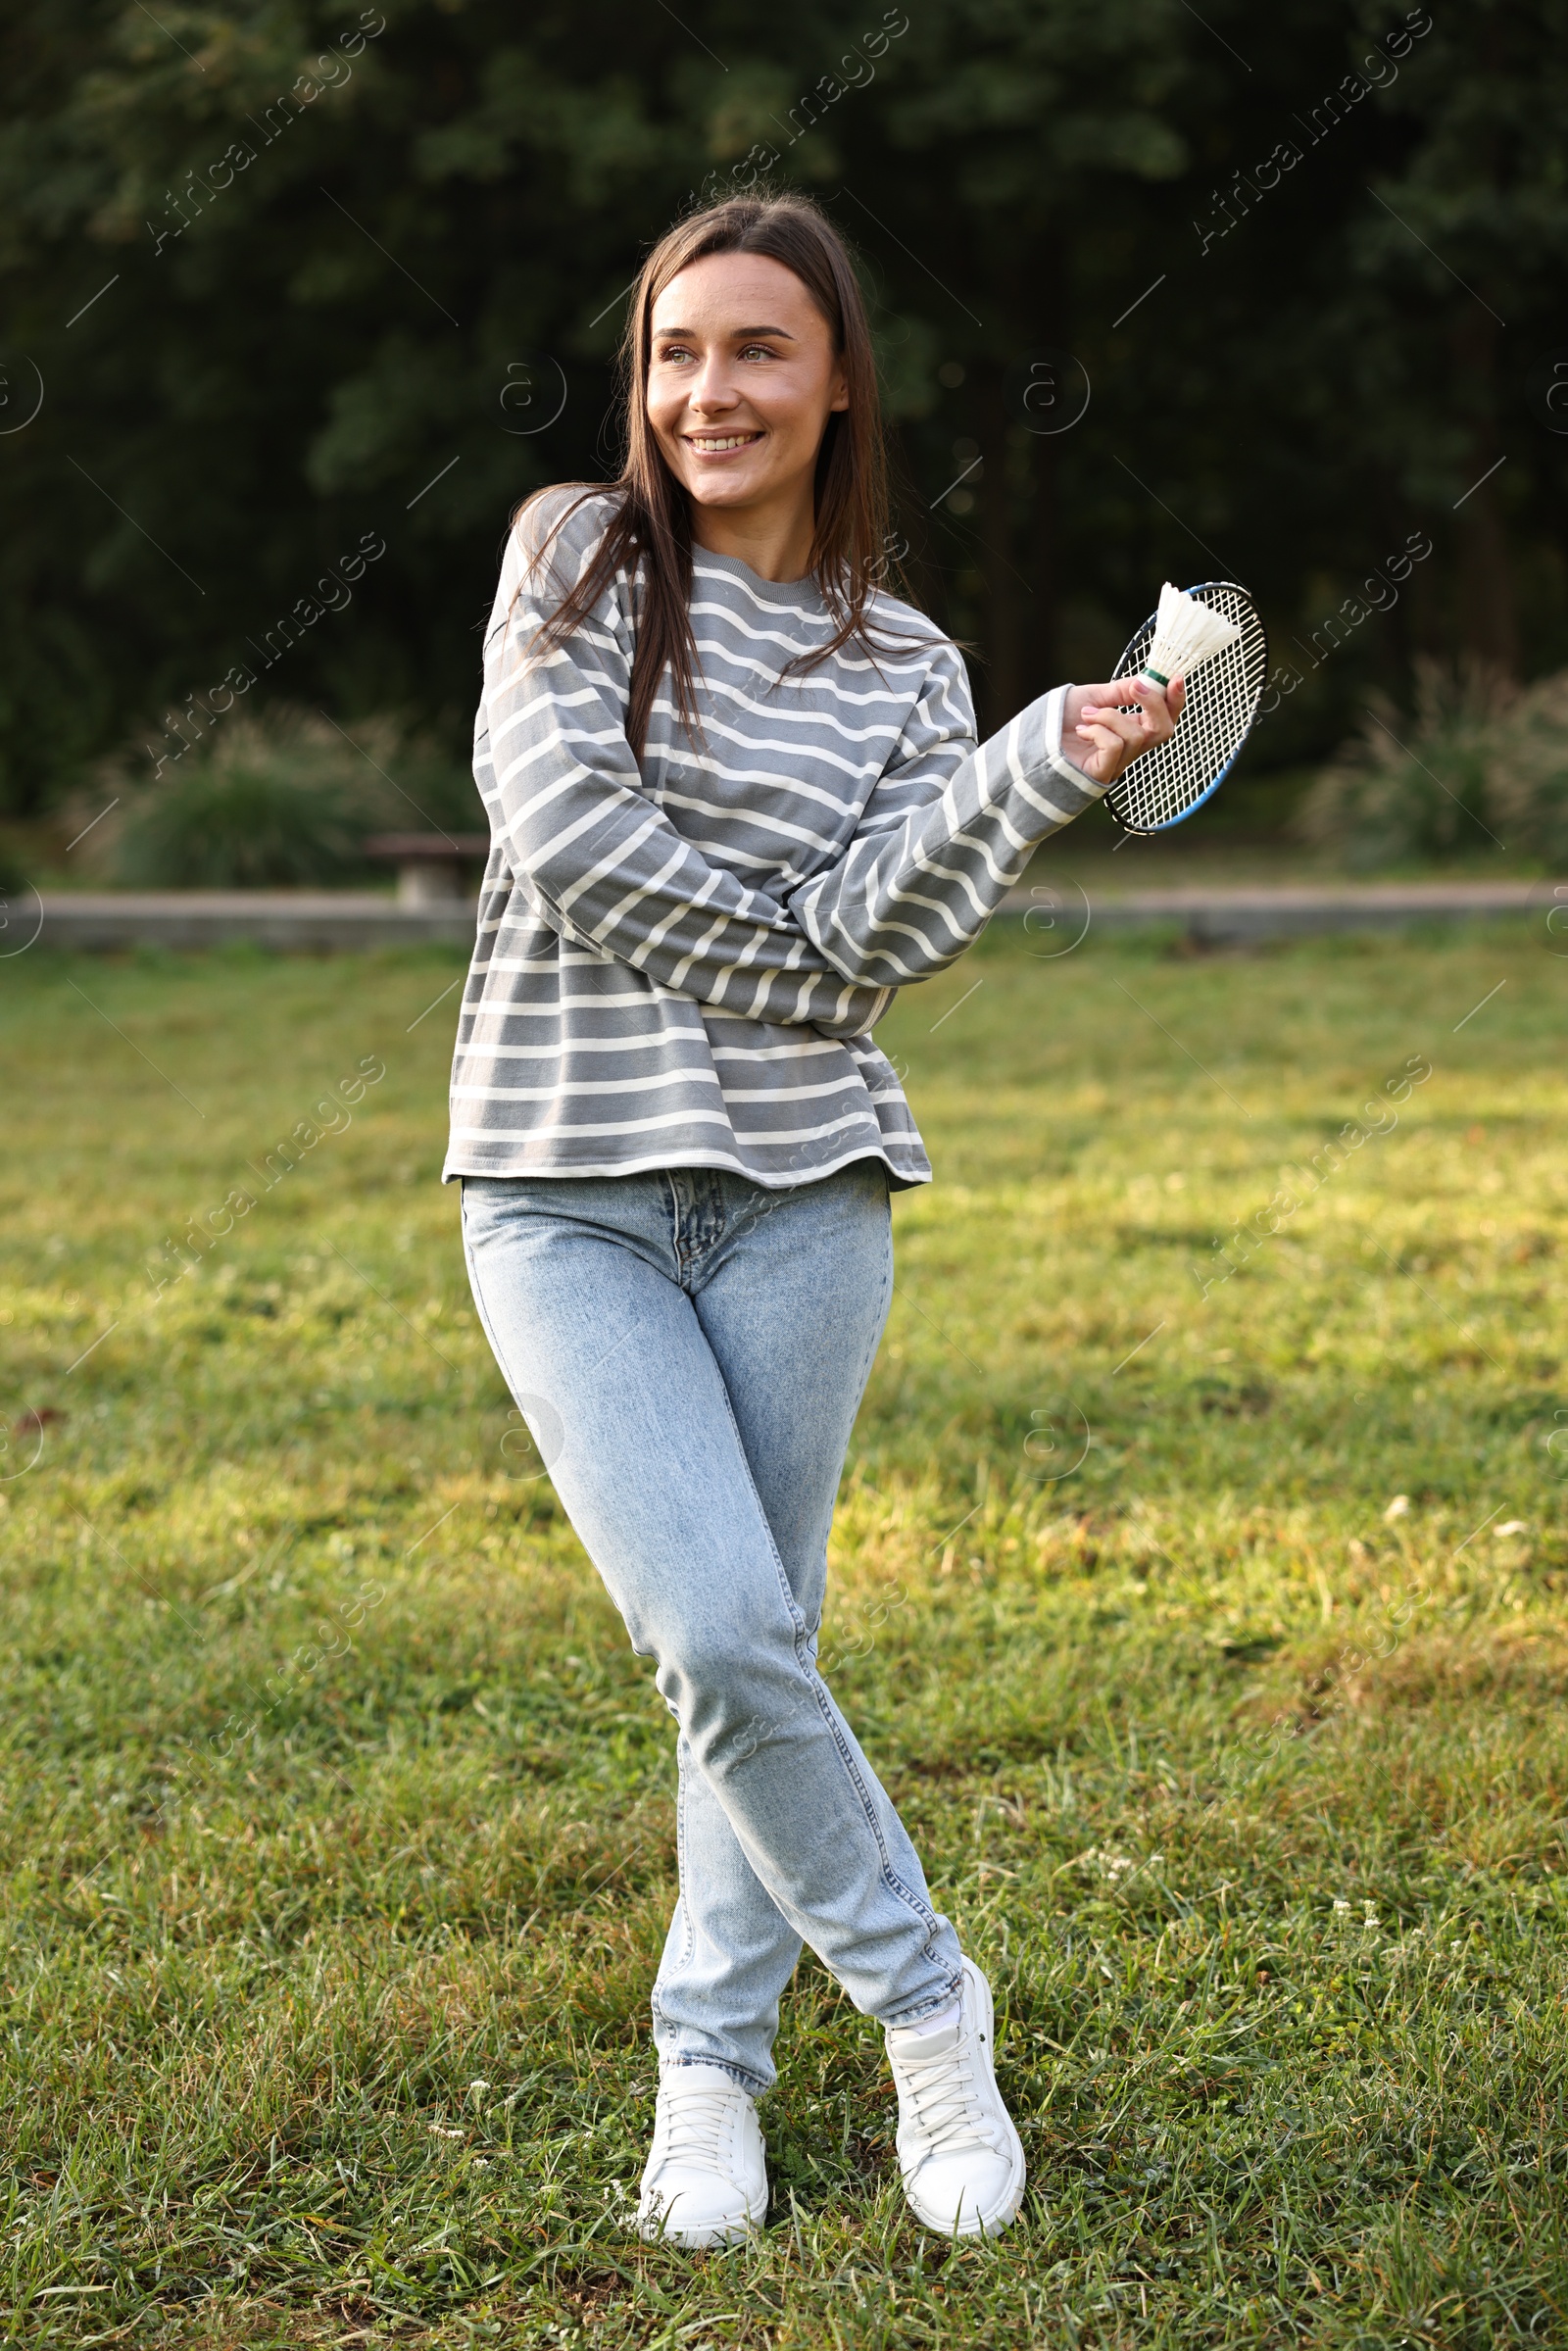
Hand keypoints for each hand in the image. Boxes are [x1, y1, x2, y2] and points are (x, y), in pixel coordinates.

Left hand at [1061, 674, 1184, 787]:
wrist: (1031, 739)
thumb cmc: (1059, 721)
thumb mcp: (1094, 696)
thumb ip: (1121, 691)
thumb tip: (1146, 680)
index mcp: (1131, 728)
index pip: (1165, 718)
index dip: (1175, 700)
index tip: (1176, 678)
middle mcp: (1129, 749)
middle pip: (1163, 731)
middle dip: (1154, 705)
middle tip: (1135, 688)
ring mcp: (1117, 763)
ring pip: (1137, 736)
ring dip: (1109, 717)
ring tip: (1086, 715)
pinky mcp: (1103, 773)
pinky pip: (1116, 746)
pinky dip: (1098, 731)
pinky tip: (1081, 731)